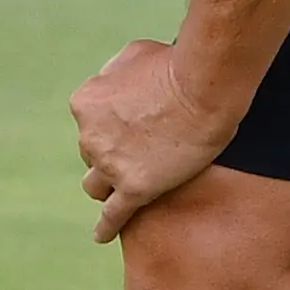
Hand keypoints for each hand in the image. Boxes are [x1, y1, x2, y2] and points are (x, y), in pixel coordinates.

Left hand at [71, 38, 235, 242]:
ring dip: (107, 185)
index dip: (110, 125)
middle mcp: (90, 136)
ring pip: (96, 186)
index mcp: (86, 104)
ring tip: (123, 188)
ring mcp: (110, 165)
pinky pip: (112, 216)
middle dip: (110, 153)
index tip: (132, 125)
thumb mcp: (133, 53)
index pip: (90, 123)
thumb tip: (112, 80)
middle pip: (92, 154)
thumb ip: (115, 71)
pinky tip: (101, 235)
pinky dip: (105, 227)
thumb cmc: (174, 63)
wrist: (203, 88)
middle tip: (139, 150)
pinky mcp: (135, 189)